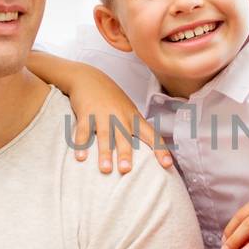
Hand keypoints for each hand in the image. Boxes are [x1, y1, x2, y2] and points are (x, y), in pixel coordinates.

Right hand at [32, 51, 173, 173]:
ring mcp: (103, 115)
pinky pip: (84, 131)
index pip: (151, 135)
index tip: (167, 165)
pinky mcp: (86, 113)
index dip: (160, 150)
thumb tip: (151, 153)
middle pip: (125, 137)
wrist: (90, 78)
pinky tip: (80, 158)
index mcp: (134, 119)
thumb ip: (138, 130)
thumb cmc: (112, 100)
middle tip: (126, 170)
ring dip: (105, 152)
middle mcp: (120, 117)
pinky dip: (81, 144)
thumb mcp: (129, 112)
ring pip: (105, 135)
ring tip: (105, 169)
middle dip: (126, 153)